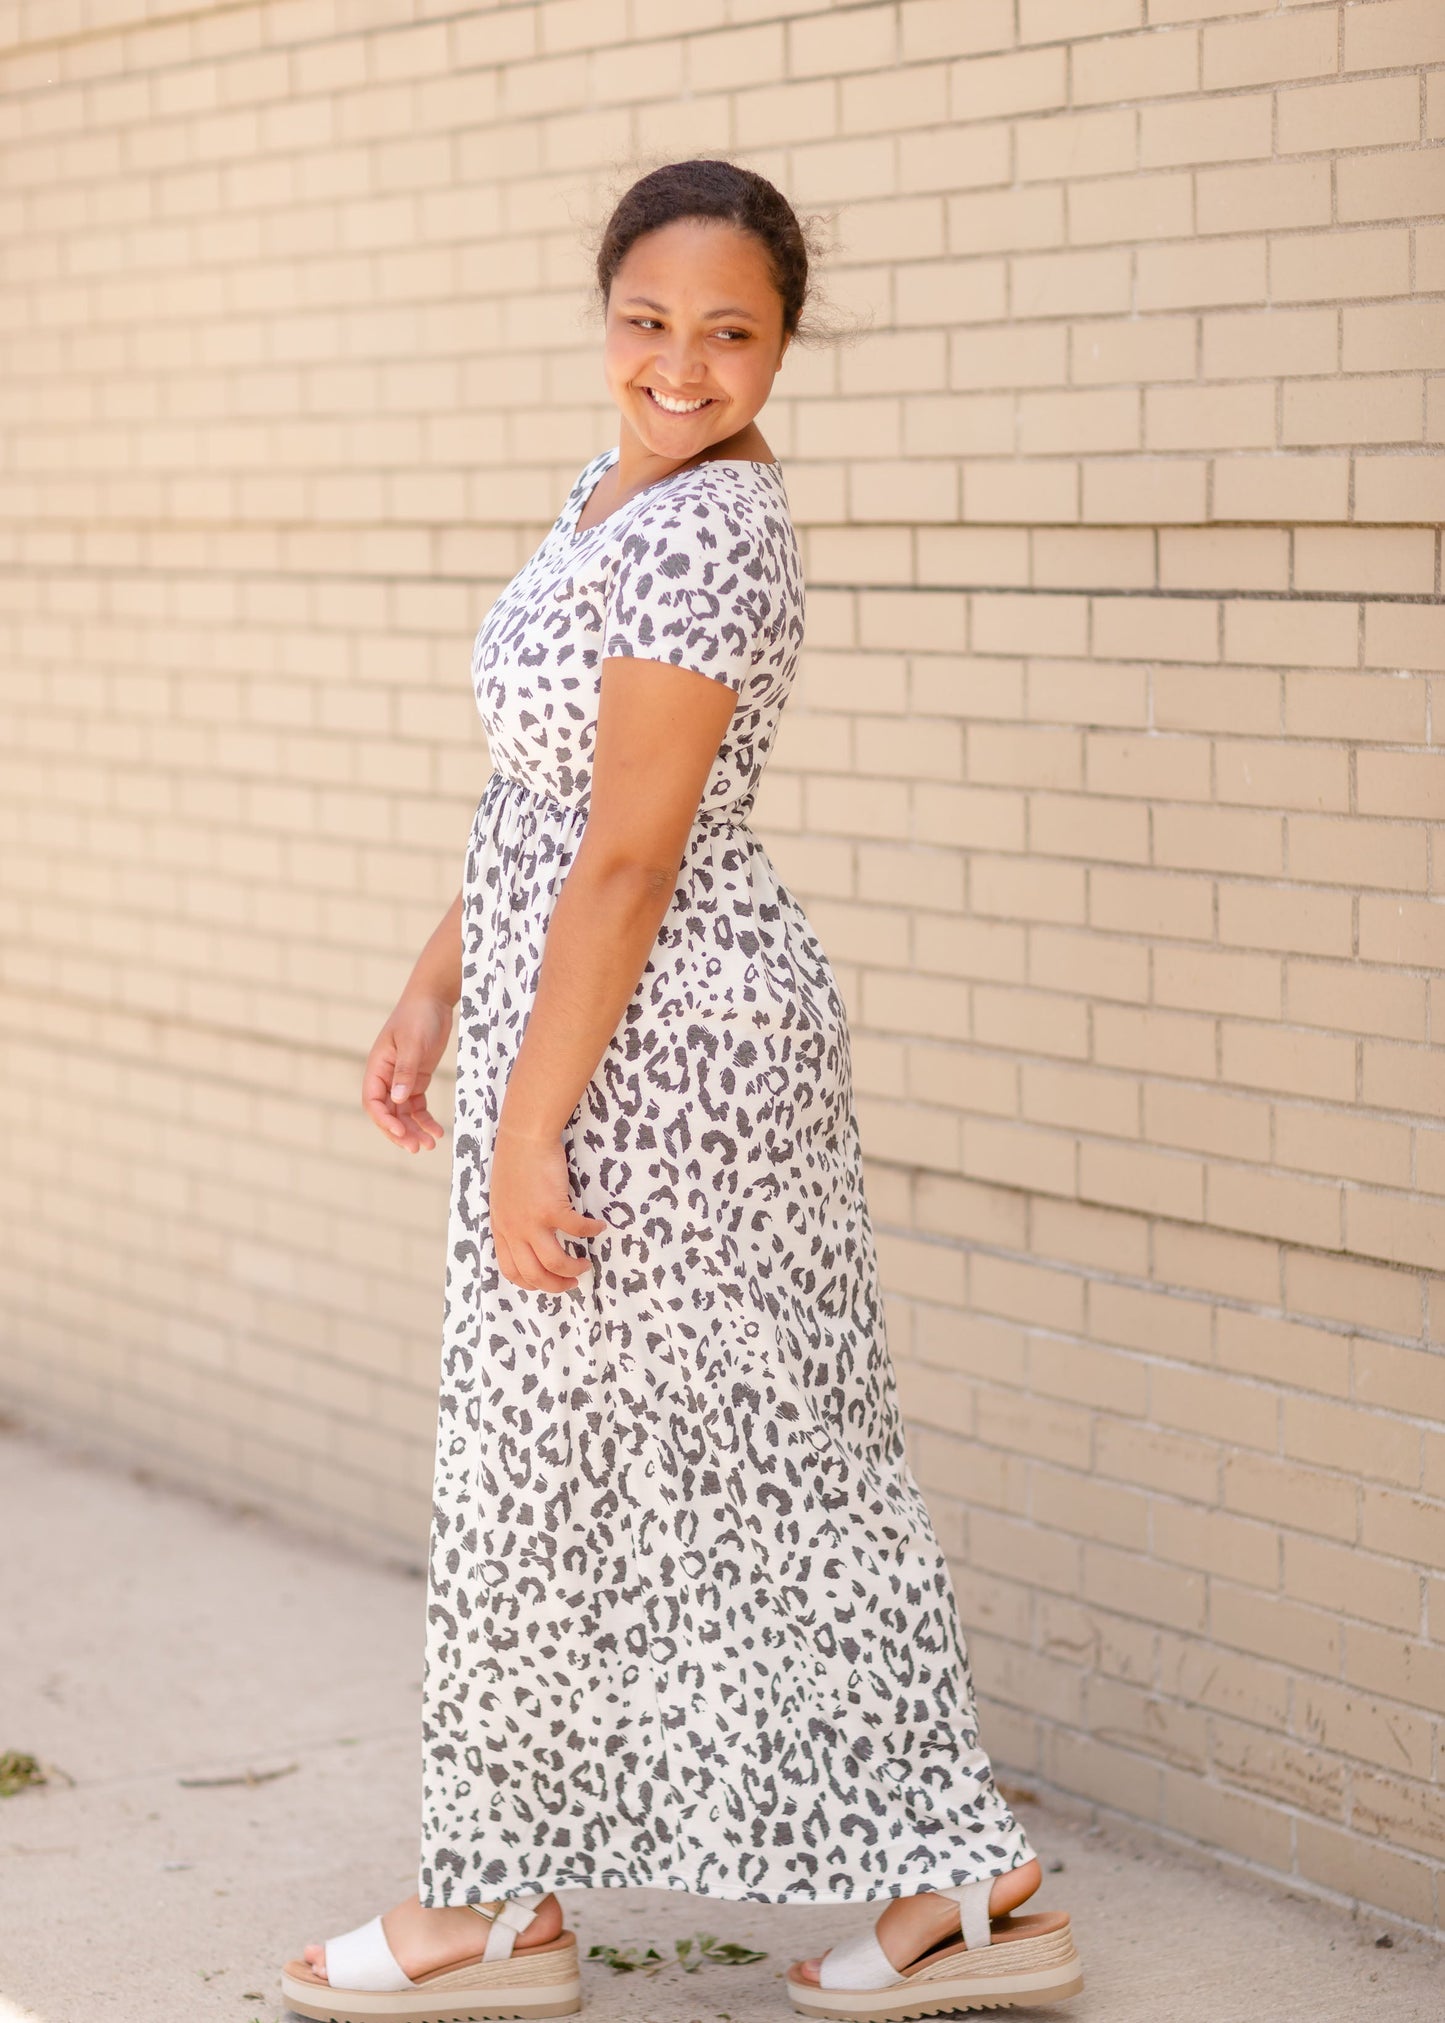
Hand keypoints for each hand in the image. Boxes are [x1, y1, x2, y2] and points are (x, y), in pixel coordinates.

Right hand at [362, 992, 451, 1153]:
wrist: (433, 1000)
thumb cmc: (418, 1017)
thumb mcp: (413, 1043)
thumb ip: (406, 1071)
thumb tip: (397, 1099)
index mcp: (377, 1067)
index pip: (373, 1101)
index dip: (384, 1120)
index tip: (401, 1131)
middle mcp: (386, 1077)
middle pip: (387, 1113)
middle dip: (400, 1132)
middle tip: (416, 1148)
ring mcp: (401, 1079)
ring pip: (403, 1113)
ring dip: (414, 1130)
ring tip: (429, 1145)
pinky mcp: (416, 1079)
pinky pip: (417, 1105)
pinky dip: (425, 1119)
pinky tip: (437, 1132)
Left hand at [490, 1120, 608, 1292]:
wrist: (522, 1138)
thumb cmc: (515, 1163)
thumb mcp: (503, 1199)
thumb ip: (512, 1220)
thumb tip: (528, 1237)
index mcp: (502, 1228)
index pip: (512, 1270)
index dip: (531, 1283)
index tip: (546, 1283)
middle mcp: (514, 1230)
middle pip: (534, 1274)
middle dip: (556, 1285)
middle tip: (572, 1282)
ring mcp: (533, 1221)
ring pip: (555, 1262)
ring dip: (574, 1269)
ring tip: (585, 1265)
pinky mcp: (552, 1208)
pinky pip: (577, 1230)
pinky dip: (592, 1232)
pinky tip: (599, 1227)